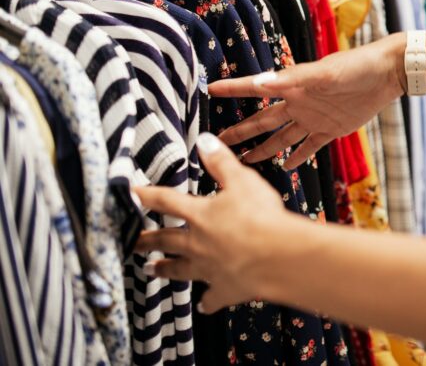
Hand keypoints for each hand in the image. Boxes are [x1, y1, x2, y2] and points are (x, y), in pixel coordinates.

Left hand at [135, 133, 290, 312]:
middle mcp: (198, 243)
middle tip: (131, 242)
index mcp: (200, 215)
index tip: (129, 194)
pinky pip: (211, 297)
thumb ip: (222, 162)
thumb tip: (204, 141)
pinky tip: (203, 304)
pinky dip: (207, 300)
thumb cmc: (261, 218)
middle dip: (146, 240)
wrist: (276, 258)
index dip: (145, 195)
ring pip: (180, 269)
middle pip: (165, 240)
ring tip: (152, 270)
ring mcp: (208, 269)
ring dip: (165, 269)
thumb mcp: (242, 181)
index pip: (166, 201)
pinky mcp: (224, 289)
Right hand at [210, 35, 404, 169]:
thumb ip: (293, 79)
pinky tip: (286, 166)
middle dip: (241, 132)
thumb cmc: (356, 66)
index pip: (256, 88)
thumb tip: (260, 82)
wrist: (387, 74)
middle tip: (217, 143)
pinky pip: (309, 146)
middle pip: (263, 121)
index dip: (234, 89)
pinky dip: (298, 156)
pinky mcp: (331, 129)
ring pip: (281, 137)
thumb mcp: (324, 73)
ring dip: (264, 149)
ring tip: (244, 161)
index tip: (209, 89)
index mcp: (292, 86)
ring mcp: (313, 118)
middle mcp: (298, 102)